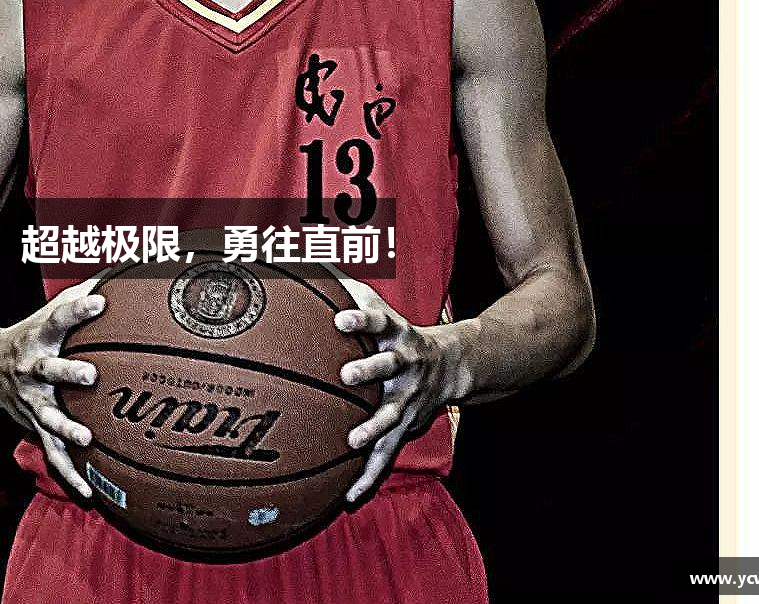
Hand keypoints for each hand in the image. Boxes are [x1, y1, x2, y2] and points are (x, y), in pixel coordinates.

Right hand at [0, 278, 104, 496]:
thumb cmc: (29, 338)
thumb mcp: (47, 313)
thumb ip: (82, 296)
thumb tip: (124, 272)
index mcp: (38, 339)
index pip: (58, 319)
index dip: (76, 310)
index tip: (98, 301)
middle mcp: (32, 371)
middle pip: (50, 371)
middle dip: (69, 373)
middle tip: (90, 374)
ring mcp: (31, 404)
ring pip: (48, 418)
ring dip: (66, 428)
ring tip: (86, 437)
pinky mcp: (34, 428)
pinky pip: (52, 456)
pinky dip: (70, 475)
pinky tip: (91, 492)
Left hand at [334, 277, 470, 502]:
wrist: (452, 367)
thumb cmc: (400, 335)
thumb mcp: (382, 310)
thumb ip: (348, 291)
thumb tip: (306, 261)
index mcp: (396, 336)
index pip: (379, 322)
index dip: (362, 320)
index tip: (341, 317)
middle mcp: (405, 366)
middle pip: (388, 366)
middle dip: (370, 369)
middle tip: (347, 373)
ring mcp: (407, 400)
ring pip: (391, 414)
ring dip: (373, 426)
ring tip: (352, 439)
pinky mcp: (405, 428)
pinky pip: (386, 455)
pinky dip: (368, 476)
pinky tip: (348, 497)